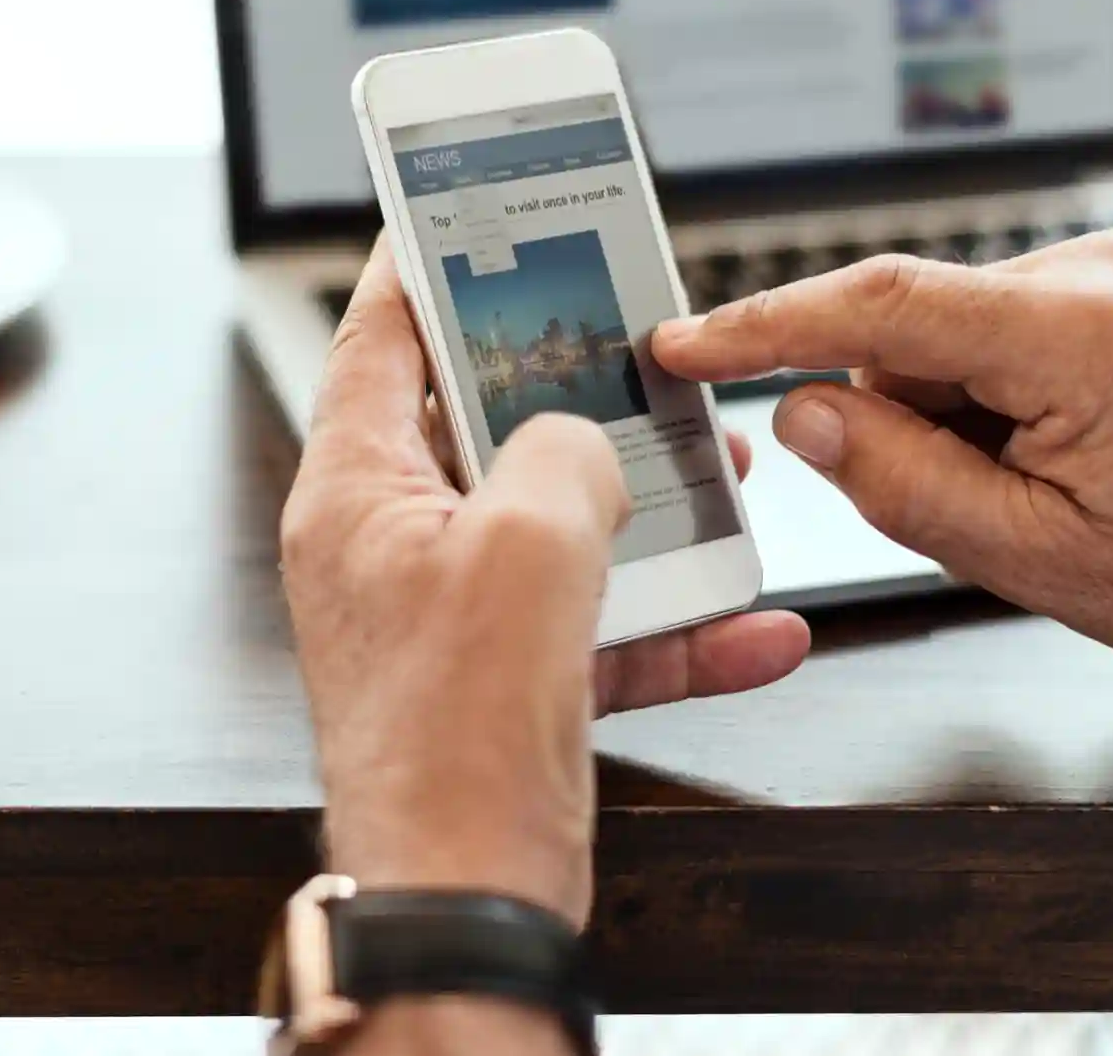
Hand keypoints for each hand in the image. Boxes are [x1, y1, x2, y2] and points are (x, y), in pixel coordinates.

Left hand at [281, 240, 810, 925]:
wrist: (467, 898)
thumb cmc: (453, 734)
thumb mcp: (527, 545)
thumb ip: (564, 456)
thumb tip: (586, 446)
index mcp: (357, 491)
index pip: (379, 338)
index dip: (423, 266)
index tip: (463, 214)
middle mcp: (391, 545)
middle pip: (482, 425)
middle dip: (576, 392)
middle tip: (637, 352)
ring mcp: (449, 615)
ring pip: (555, 522)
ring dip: (646, 505)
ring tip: (725, 478)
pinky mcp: (505, 679)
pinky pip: (598, 623)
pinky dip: (673, 621)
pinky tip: (755, 624)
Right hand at [653, 231, 1112, 707]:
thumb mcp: (1033, 557)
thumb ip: (901, 482)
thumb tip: (803, 415)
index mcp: (1079, 337)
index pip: (880, 305)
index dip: (765, 323)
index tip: (685, 340)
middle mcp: (1097, 272)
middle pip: (910, 327)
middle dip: (900, 415)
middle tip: (978, 498)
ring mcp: (1112, 263)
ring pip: (949, 330)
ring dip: (953, 407)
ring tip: (1043, 480)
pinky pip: (996, 322)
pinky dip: (990, 388)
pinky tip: (1055, 445)